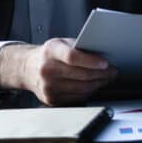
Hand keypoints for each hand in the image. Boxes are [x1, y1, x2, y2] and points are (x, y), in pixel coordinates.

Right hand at [0, 38, 117, 105]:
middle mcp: (47, 70)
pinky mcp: (52, 100)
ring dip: (99, 83)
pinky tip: (95, 84)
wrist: (28, 68)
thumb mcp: (61, 43)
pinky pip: (78, 97)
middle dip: (102, 74)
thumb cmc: (49, 54)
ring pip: (82, 88)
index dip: (91, 61)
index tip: (106, 63)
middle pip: (81, 75)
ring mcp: (48, 87)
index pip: (72, 57)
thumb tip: (103, 53)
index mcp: (50, 51)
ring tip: (107, 77)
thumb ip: (79, 47)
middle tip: (113, 71)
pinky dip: (90, 91)